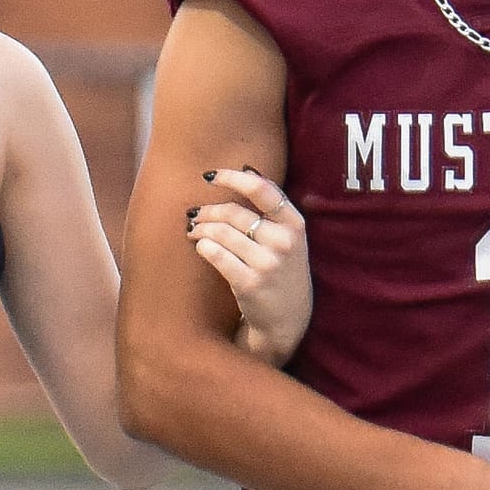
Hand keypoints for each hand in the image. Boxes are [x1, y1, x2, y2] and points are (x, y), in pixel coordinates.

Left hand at [186, 169, 310, 366]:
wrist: (287, 319)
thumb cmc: (282, 272)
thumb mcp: (290, 238)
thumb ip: (272, 209)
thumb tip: (245, 170)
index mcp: (295, 224)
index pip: (262, 190)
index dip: (232, 178)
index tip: (210, 176)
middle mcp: (283, 242)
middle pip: (234, 212)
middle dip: (208, 211)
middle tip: (195, 214)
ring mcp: (267, 264)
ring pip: (221, 232)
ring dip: (200, 229)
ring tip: (193, 231)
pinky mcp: (249, 283)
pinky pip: (216, 254)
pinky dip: (203, 247)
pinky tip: (201, 248)